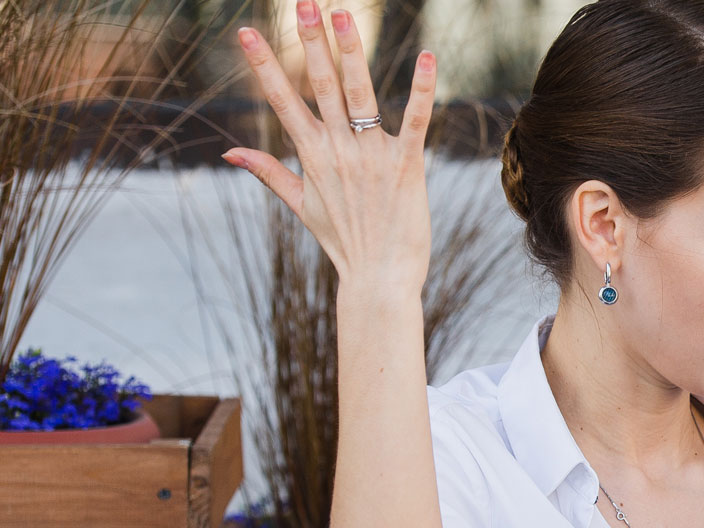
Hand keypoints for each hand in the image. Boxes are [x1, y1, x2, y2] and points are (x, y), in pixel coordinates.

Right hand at [222, 1, 436, 295]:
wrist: (379, 279)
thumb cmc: (343, 242)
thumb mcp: (302, 205)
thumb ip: (269, 172)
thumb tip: (230, 151)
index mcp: (311, 155)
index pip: (281, 100)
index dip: (264, 65)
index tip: (247, 31)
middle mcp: (338, 150)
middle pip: (319, 86)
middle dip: (310, 42)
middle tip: (304, 2)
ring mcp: (372, 156)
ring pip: (359, 94)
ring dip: (349, 53)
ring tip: (342, 15)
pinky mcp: (407, 166)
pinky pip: (416, 119)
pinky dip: (420, 87)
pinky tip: (427, 56)